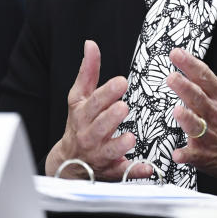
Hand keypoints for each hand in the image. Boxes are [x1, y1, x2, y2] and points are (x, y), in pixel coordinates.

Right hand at [45, 40, 151, 180]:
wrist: (69, 162)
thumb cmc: (79, 122)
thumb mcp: (79, 97)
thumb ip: (88, 71)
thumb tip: (91, 44)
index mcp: (83, 114)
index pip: (94, 102)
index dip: (107, 93)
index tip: (121, 82)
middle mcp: (89, 135)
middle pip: (99, 126)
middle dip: (111, 117)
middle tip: (124, 107)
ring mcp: (100, 155)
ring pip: (109, 151)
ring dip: (119, 145)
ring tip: (130, 137)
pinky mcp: (111, 171)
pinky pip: (123, 174)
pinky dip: (134, 172)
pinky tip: (147, 169)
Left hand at [167, 30, 216, 194]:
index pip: (205, 76)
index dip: (191, 64)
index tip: (177, 53)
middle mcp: (214, 114)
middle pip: (197, 98)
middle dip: (184, 88)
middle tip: (171, 77)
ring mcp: (209, 135)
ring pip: (195, 125)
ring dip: (187, 119)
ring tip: (177, 111)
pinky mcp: (203, 154)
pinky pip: (191, 155)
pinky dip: (184, 155)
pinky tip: (177, 154)